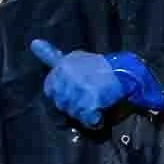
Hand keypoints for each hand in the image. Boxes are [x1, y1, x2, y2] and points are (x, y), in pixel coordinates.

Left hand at [31, 40, 163, 126]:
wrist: (129, 71)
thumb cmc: (102, 67)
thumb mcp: (75, 58)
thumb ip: (51, 56)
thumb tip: (33, 43)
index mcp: (61, 65)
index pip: (51, 90)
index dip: (64, 96)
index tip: (78, 91)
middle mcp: (66, 73)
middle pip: (61, 104)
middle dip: (74, 106)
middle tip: (91, 96)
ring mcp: (77, 87)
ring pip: (73, 113)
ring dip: (85, 113)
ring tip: (98, 101)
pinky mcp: (90, 99)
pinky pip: (88, 119)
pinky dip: (95, 120)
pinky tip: (101, 113)